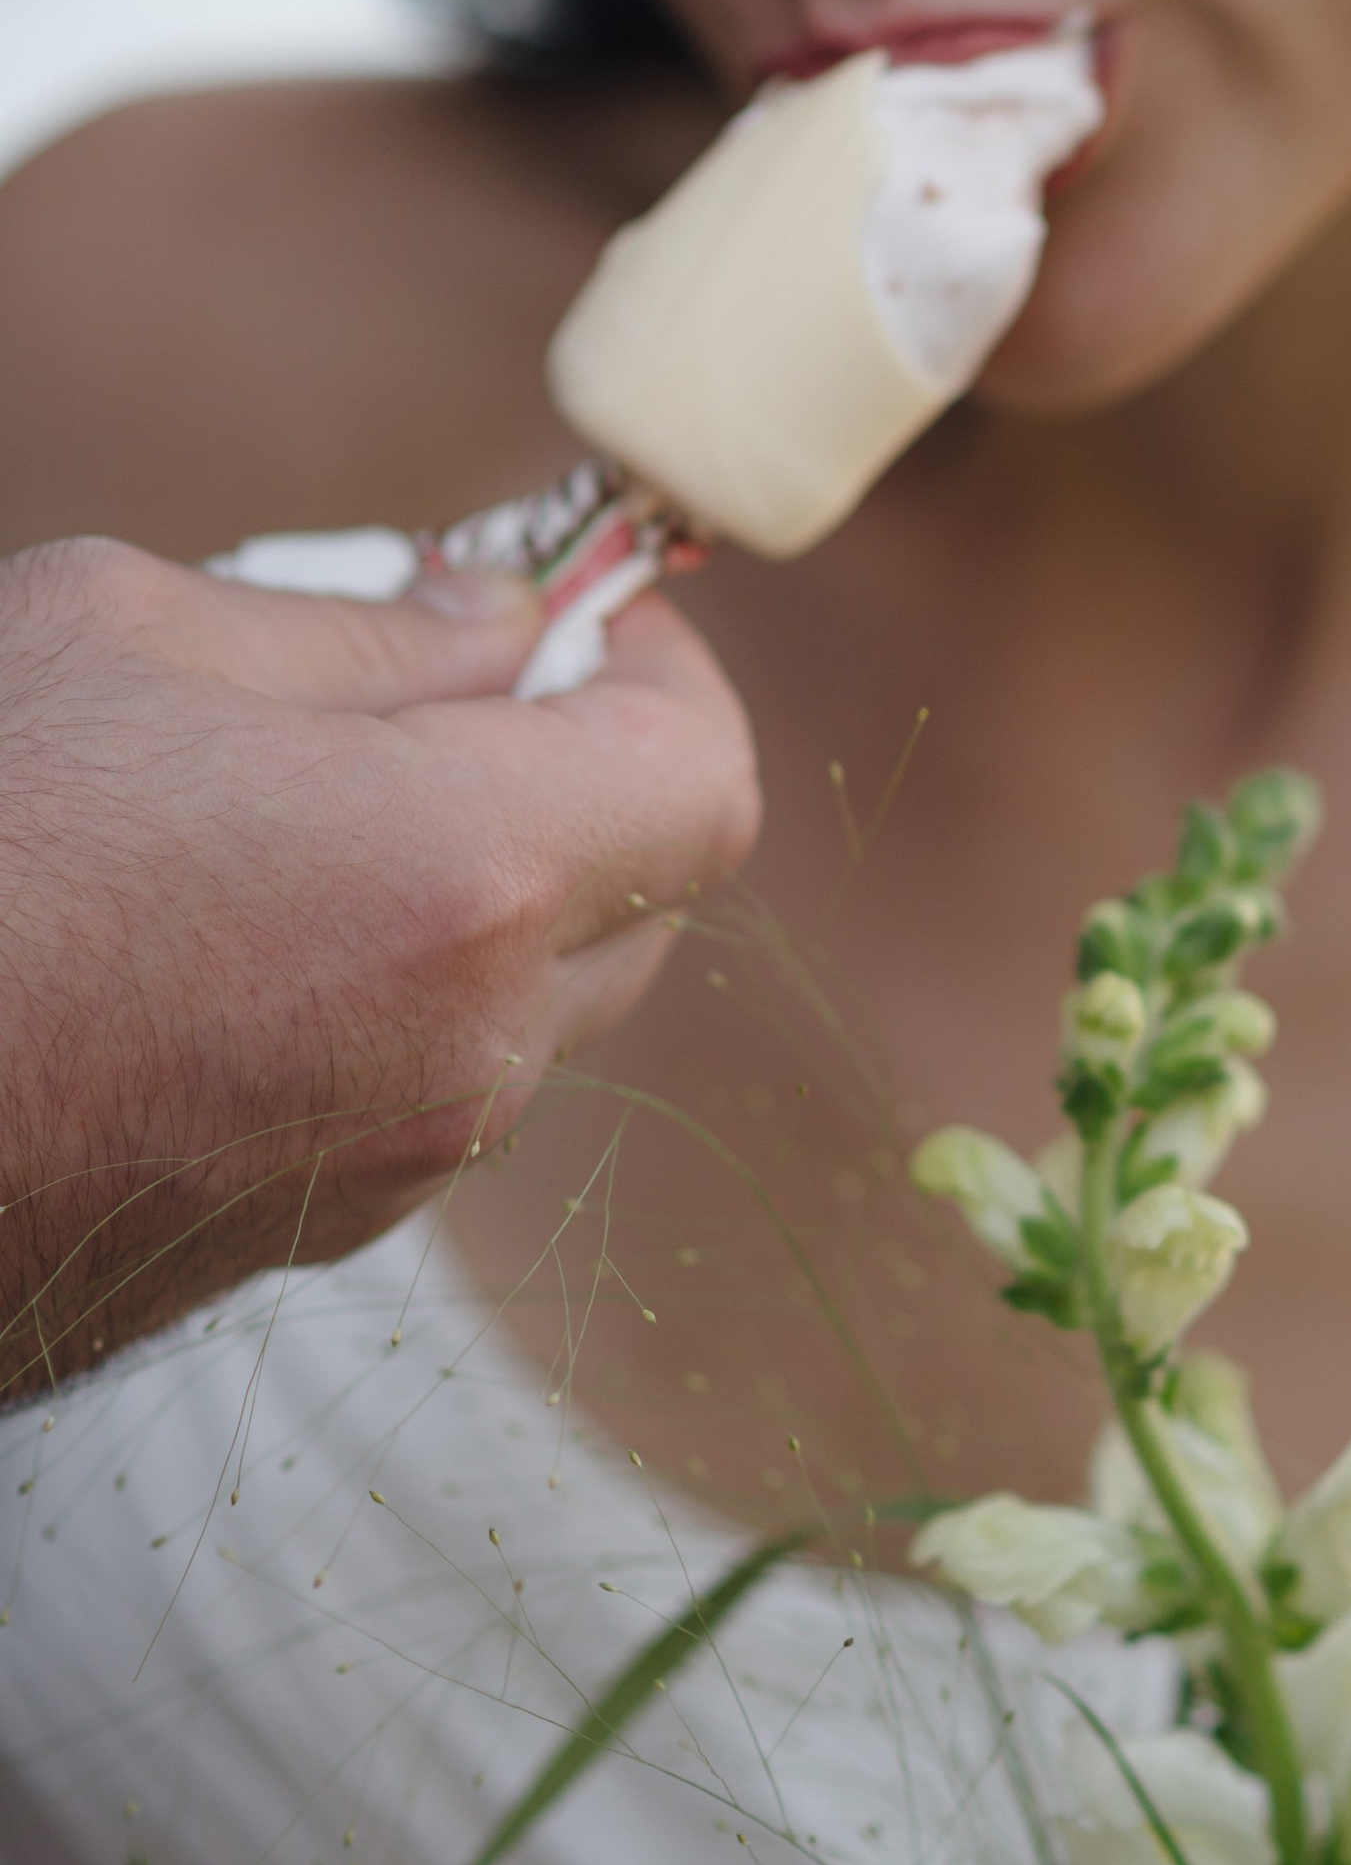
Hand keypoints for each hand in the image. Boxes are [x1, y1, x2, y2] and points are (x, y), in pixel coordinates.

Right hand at [0, 535, 760, 1401]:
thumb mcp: (130, 635)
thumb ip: (368, 633)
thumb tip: (502, 624)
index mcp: (462, 878)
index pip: (706, 784)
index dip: (669, 683)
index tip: (595, 626)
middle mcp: (466, 1049)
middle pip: (644, 900)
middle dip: (579, 779)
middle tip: (450, 682)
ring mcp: (388, 1167)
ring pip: (532, 1006)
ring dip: (481, 893)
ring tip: (303, 804)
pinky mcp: (299, 1240)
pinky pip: (423, 1089)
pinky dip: (392, 994)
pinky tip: (238, 928)